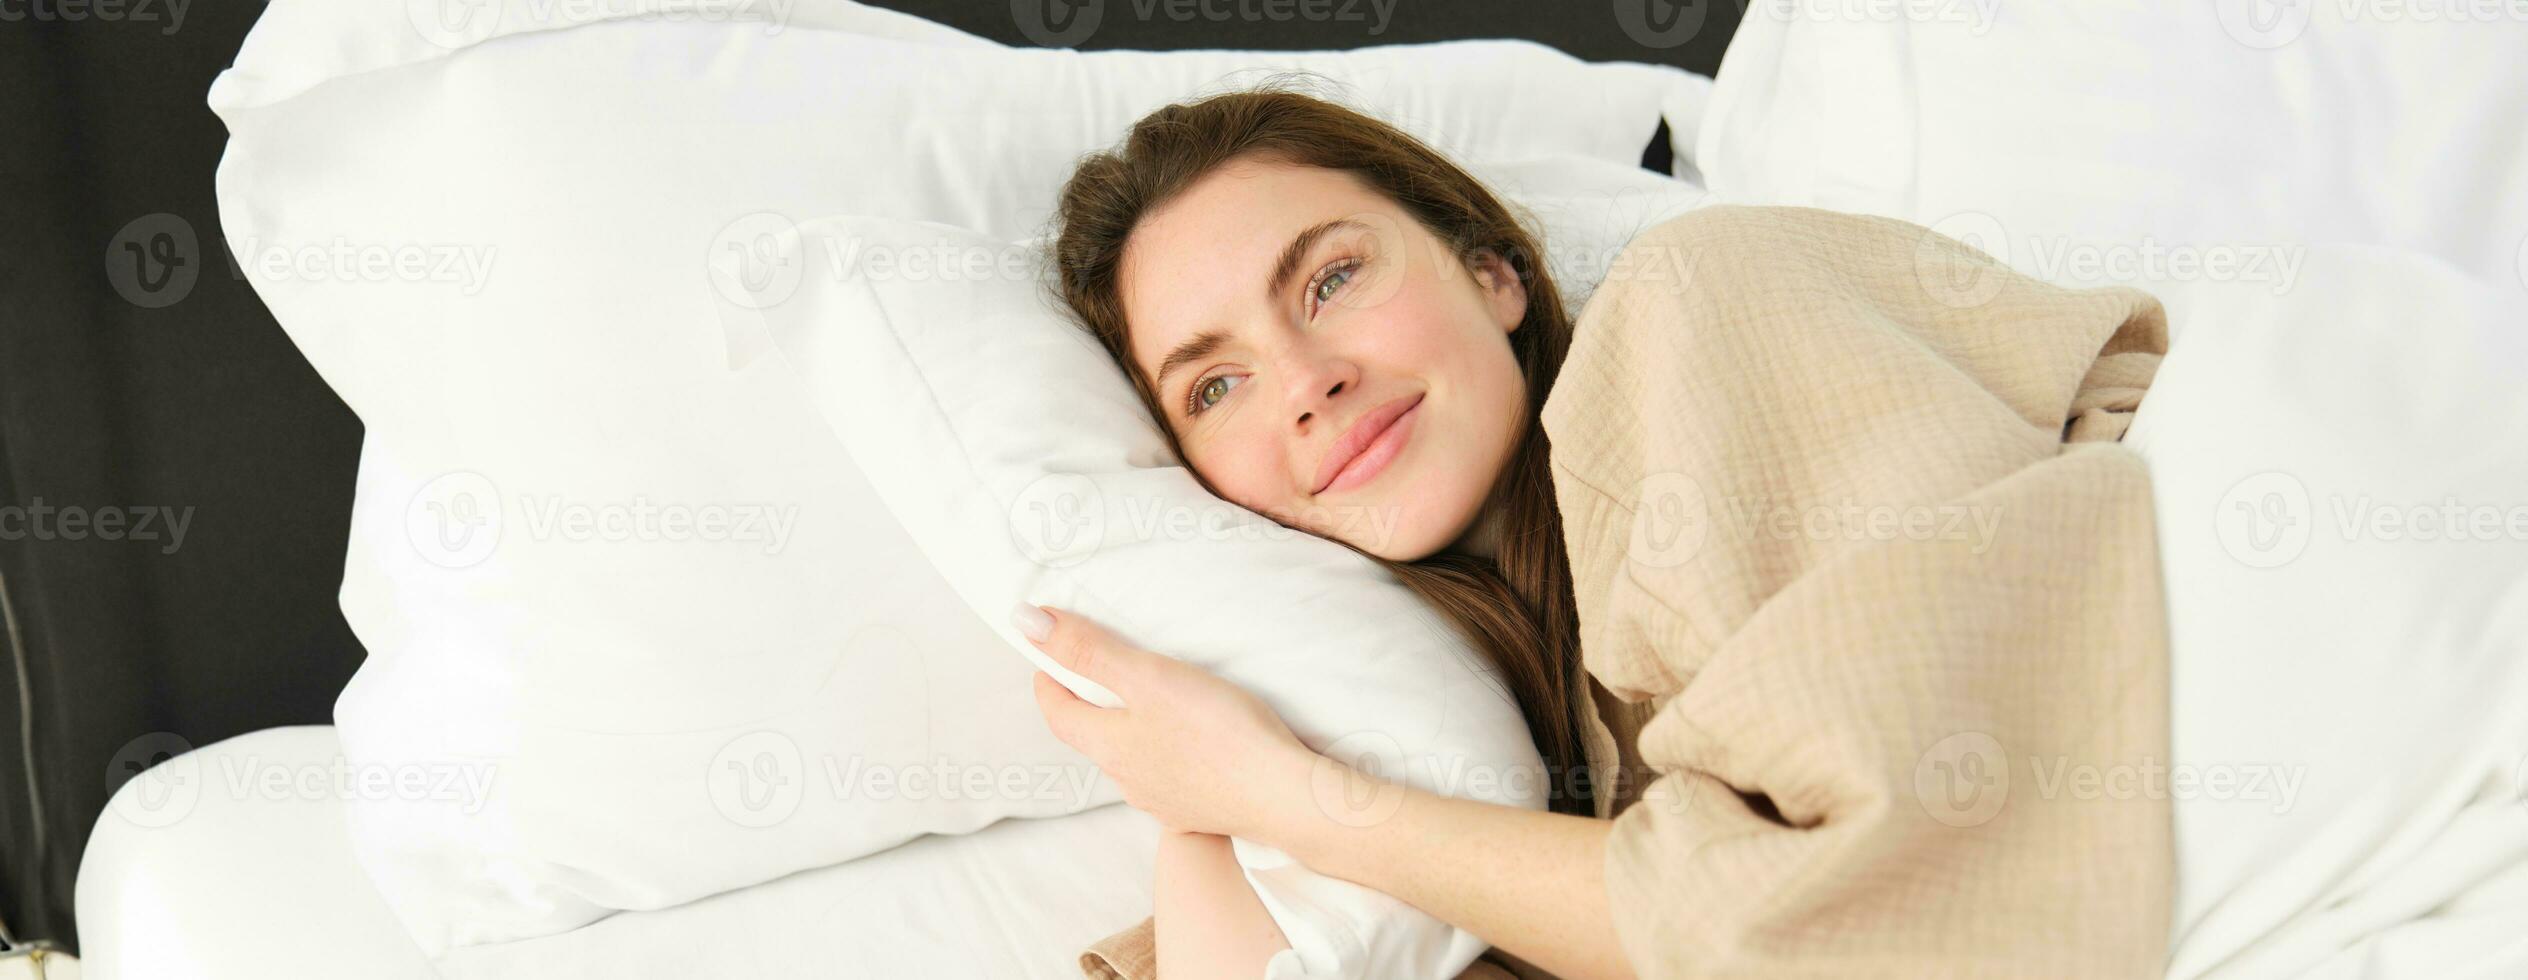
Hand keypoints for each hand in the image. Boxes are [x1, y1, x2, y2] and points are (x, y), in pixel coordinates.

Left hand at [1019, 604, 1316, 839]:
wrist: (1283, 797)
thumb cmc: (1217, 732)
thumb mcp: (1148, 677)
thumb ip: (1088, 650)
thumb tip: (1024, 621)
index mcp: (1109, 747)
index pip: (1059, 714)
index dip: (1047, 683)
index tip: (1045, 661)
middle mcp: (1128, 781)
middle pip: (1094, 738)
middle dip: (1089, 706)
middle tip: (1095, 674)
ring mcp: (1164, 802)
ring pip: (1132, 761)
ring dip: (1129, 732)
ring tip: (1147, 704)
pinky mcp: (1199, 812)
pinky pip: (1169, 780)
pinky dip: (1166, 756)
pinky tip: (1189, 747)